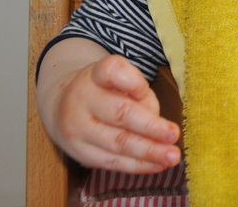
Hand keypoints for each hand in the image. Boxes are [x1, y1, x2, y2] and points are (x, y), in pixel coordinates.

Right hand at [50, 54, 180, 172]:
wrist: (64, 105)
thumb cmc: (105, 91)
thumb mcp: (123, 81)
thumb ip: (142, 97)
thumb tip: (158, 128)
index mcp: (95, 74)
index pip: (111, 70)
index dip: (130, 81)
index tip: (144, 90)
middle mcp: (82, 98)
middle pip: (119, 113)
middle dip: (150, 127)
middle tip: (173, 134)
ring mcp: (77, 127)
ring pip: (118, 143)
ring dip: (149, 152)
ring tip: (171, 156)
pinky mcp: (79, 152)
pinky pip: (112, 162)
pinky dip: (137, 165)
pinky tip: (156, 165)